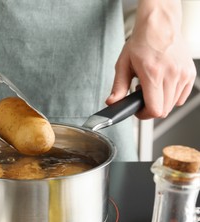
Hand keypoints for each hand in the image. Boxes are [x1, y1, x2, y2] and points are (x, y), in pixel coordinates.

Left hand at [106, 0, 195, 118]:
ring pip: (173, 105)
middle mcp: (171, 75)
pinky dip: (171, 96)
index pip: (154, 109)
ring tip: (150, 87)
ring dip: (160, 101)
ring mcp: (183, 74)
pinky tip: (161, 84)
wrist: (159, 26)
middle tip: (140, 95)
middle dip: (150, 108)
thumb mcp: (123, 64)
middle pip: (164, 110)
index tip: (137, 111)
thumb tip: (112, 102)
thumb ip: (118, 87)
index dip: (143, 115)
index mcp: (153, 73)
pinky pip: (181, 97)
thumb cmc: (141, 42)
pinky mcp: (190, 74)